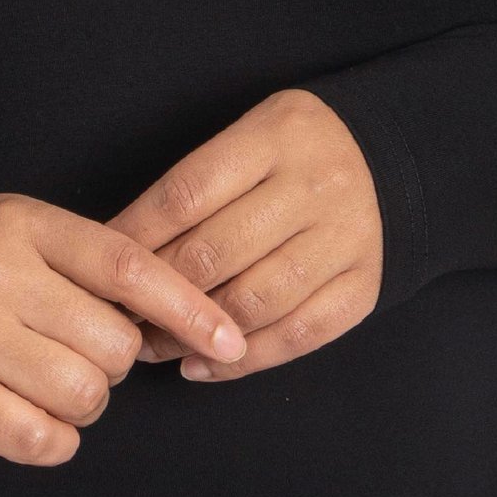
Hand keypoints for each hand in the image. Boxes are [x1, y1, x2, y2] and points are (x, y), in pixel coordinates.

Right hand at [0, 193, 246, 464]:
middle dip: (117, 358)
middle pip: (114, 343)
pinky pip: (36, 438)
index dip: (188, 307)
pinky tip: (38, 413)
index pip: (129, 268)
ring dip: (87, 399)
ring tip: (55, 376)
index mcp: (30, 227)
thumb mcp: (35, 234)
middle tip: (82, 345)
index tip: (230, 340)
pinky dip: (55, 437)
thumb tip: (191, 311)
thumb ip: (101, 261)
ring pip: (82, 393)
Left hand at [105, 88, 383, 380]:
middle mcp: (314, 186)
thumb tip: (123, 245)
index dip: (134, 238)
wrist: (395, 158)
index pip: (186, 196)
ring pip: (252, 301)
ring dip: (190, 335)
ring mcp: (345, 238)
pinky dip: (244, 360)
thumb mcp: (253, 132)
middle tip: (117, 317)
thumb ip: (199, 180)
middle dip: (154, 295)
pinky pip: (298, 335)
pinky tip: (203, 365)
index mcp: (275, 137)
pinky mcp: (364, 285)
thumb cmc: (298, 149)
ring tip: (152, 346)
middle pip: (214, 253)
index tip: (102, 267)